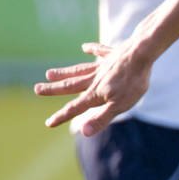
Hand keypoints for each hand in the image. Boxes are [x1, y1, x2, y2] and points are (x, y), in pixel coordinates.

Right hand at [35, 41, 151, 134]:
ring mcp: (102, 66)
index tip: (48, 123)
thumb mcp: (120, 105)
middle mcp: (94, 79)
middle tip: (37, 89)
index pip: (75, 107)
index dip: (62, 116)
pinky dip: (92, 49)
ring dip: (65, 72)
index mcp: (95, 93)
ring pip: (79, 70)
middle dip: (54, 89)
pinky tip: (84, 47)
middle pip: (71, 85)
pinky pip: (100, 51)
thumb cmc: (133, 83)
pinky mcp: (113, 55)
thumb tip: (83, 132)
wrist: (141, 55)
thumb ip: (101, 118)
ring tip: (49, 73)